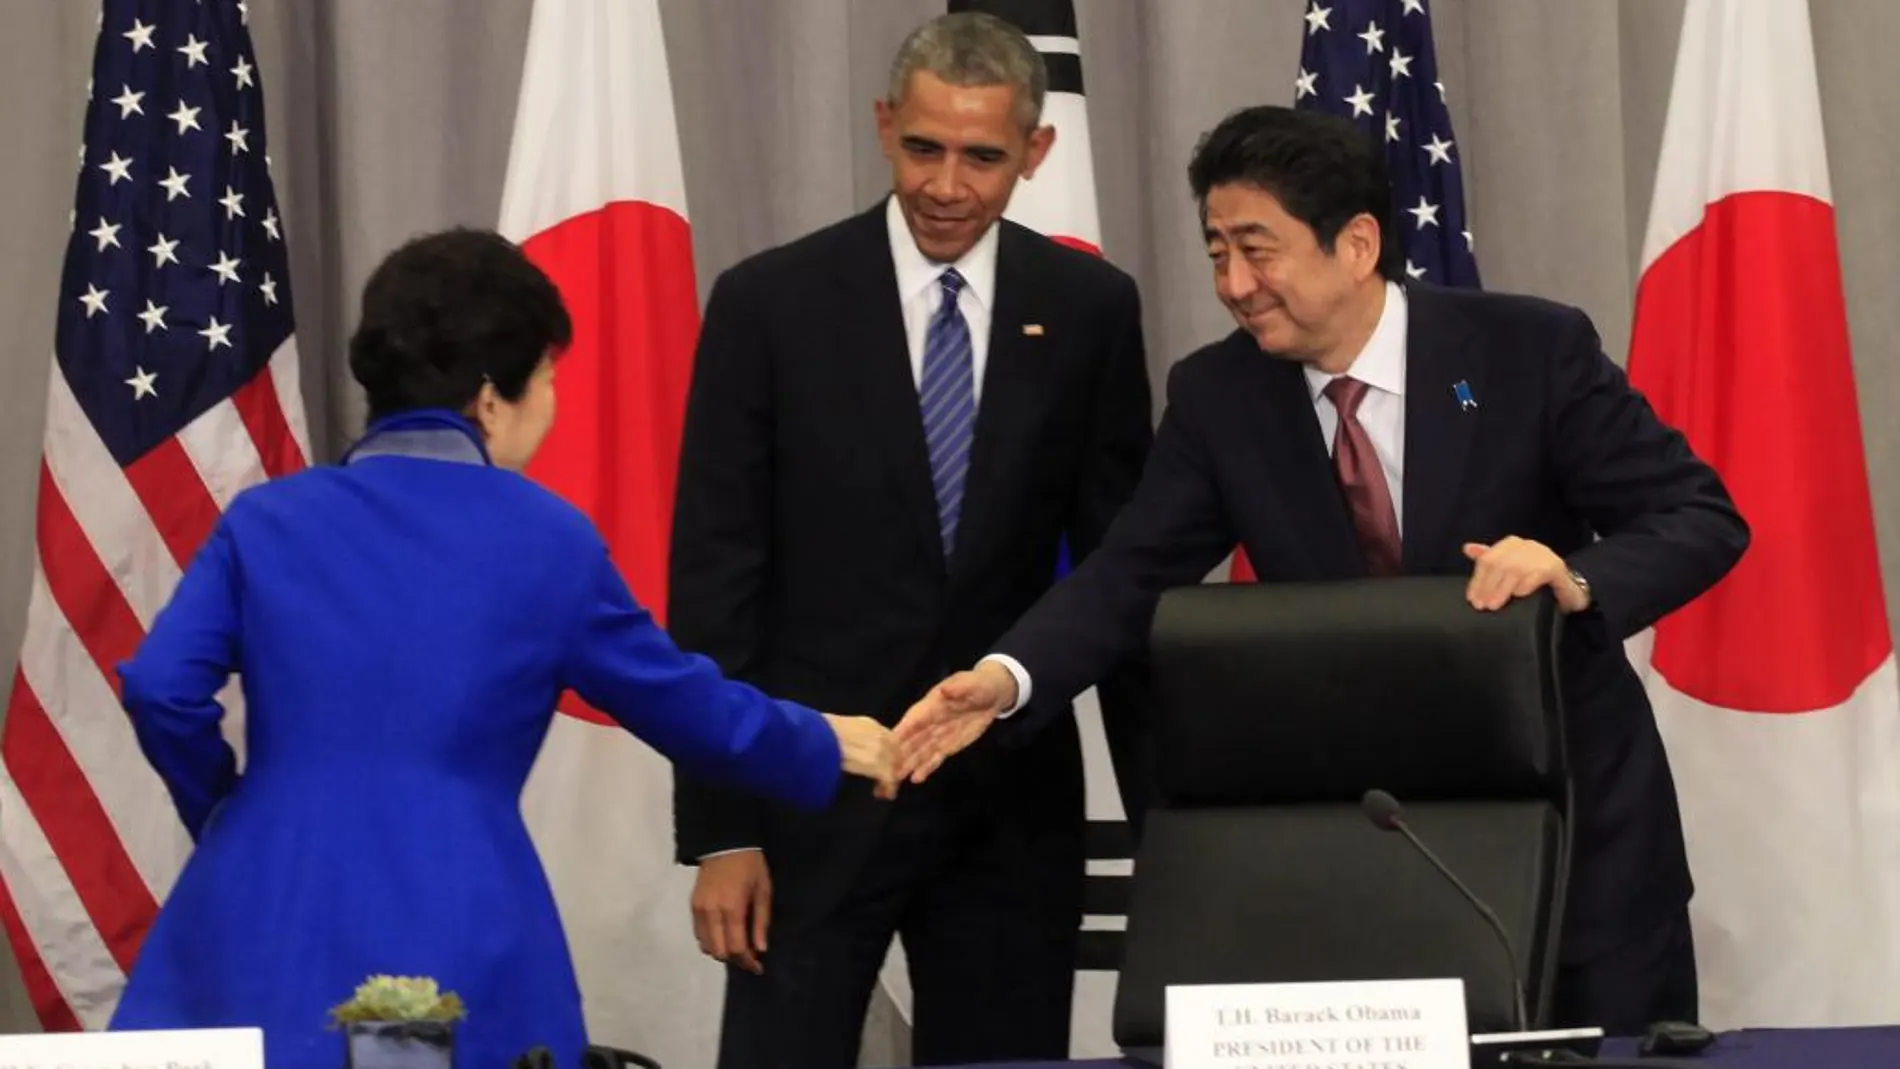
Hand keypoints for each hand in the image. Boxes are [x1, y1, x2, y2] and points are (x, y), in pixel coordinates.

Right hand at [691, 850, 771, 973]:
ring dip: (721, 951)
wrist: (725, 843)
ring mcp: (700, 909)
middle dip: (735, 959)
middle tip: (748, 956)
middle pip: (720, 951)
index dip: (747, 961)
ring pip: (706, 945)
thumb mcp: (763, 890)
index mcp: (732, 908)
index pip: (736, 947)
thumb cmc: (750, 865)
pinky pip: (698, 934)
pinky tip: (722, 936)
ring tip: (736, 946)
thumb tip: (761, 949)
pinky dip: (710, 941)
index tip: (758, 966)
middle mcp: (712, 912)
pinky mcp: (693, 905)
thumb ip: (761, 921)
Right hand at [823, 714, 898, 799]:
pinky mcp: (876, 764)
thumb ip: (851, 737)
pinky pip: (888, 778)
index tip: (885, 765)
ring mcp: (878, 748)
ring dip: (890, 780)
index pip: (889, 740)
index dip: (889, 754)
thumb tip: (850, 749)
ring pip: (893, 766)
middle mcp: (877, 734)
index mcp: (869, 724)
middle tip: (885, 781)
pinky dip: (888, 788)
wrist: (813, 739)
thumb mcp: (838, 730)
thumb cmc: (817, 733)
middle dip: (893, 768)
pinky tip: (884, 795)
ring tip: (881, 792)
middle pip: (895, 753)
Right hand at [893, 661, 1016, 783]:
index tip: (890, 743)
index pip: (915, 718)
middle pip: (912, 739)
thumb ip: (960, 688)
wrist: (992, 695)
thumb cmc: (979, 685)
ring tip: (897, 778)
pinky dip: (926, 767)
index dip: (903, 730)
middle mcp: (930, 721)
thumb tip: (946, 690)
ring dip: (909, 764)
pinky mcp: (948, 745)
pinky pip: (935, 757)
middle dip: (900, 753)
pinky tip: (916, 779)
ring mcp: (938, 735)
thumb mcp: (973, 684)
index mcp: (933, 704)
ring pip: (921, 751)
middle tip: (887, 769)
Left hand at [1462, 537, 1589, 613]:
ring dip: (1502, 589)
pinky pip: (1538, 574)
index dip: (1477, 580)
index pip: (1488, 559)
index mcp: (1512, 544)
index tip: (1471, 598)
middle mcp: (1526, 546)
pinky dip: (1526, 584)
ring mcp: (1542, 555)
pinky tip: (1519, 595)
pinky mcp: (1556, 566)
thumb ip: (1490, 559)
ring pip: (1516, 570)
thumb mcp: (1510, 569)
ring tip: (1494, 605)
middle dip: (1487, 586)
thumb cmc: (1536, 580)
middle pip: (1500, 565)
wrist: (1569, 589)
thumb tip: (1467, 548)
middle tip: (1481, 606)